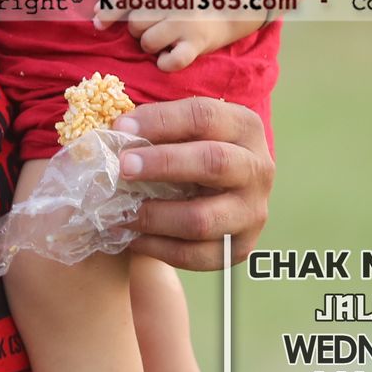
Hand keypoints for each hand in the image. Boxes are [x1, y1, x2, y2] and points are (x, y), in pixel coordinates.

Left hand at [97, 0, 267, 71]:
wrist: (225, 11)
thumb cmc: (178, 0)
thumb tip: (94, 13)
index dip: (108, 12)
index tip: (100, 24)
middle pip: (135, 22)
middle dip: (137, 30)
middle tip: (153, 27)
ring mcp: (188, 22)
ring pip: (148, 42)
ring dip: (150, 46)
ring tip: (164, 40)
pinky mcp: (198, 44)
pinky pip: (170, 62)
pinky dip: (165, 63)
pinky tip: (169, 55)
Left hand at [110, 96, 272, 267]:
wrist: (226, 191)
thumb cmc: (192, 148)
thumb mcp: (186, 129)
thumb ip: (158, 127)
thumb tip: (114, 134)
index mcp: (244, 127)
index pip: (204, 117)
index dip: (161, 121)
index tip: (121, 127)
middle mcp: (257, 169)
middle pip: (214, 162)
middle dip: (163, 164)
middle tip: (123, 167)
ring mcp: (252, 212)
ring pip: (202, 218)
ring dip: (153, 216)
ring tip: (118, 211)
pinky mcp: (240, 247)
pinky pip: (196, 255)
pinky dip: (158, 247)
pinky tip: (132, 237)